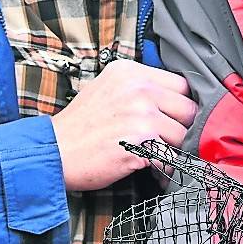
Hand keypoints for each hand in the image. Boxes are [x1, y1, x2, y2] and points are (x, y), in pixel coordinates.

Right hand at [51, 60, 196, 191]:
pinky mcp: (142, 142)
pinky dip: (168, 169)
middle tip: (170, 142)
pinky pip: (172, 158)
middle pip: (189, 108)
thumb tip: (174, 100)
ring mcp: (141, 114)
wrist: (53, 151)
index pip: (181, 84)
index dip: (181, 105)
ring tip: (160, 157)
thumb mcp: (106, 88)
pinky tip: (157, 171)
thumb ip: (138, 87)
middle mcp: (139, 88)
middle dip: (183, 128)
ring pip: (184, 135)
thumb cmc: (79, 126)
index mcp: (131, 72)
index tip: (176, 120)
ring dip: (175, 150)